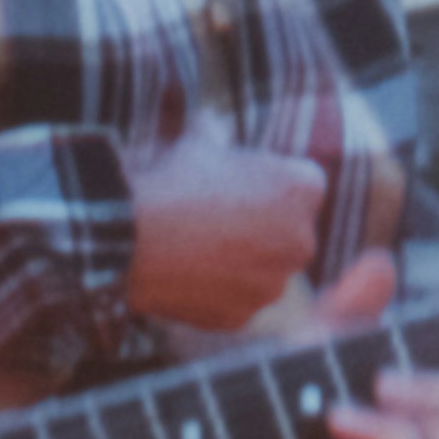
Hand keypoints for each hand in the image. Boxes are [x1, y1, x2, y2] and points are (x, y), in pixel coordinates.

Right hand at [124, 134, 333, 329]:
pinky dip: (220, 291)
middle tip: (218, 217)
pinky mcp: (246, 315)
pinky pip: (238, 300)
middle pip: (290, 231)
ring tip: (198, 246)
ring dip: (244, 261)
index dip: (269, 181)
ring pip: (265, 269)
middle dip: (264, 225)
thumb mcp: (199, 142)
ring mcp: (276, 284)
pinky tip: (189, 273)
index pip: (302, 184)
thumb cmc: (173, 182)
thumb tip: (212, 123)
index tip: (238, 183)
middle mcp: (303, 240)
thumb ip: (218, 132)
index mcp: (304, 189)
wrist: (133, 239)